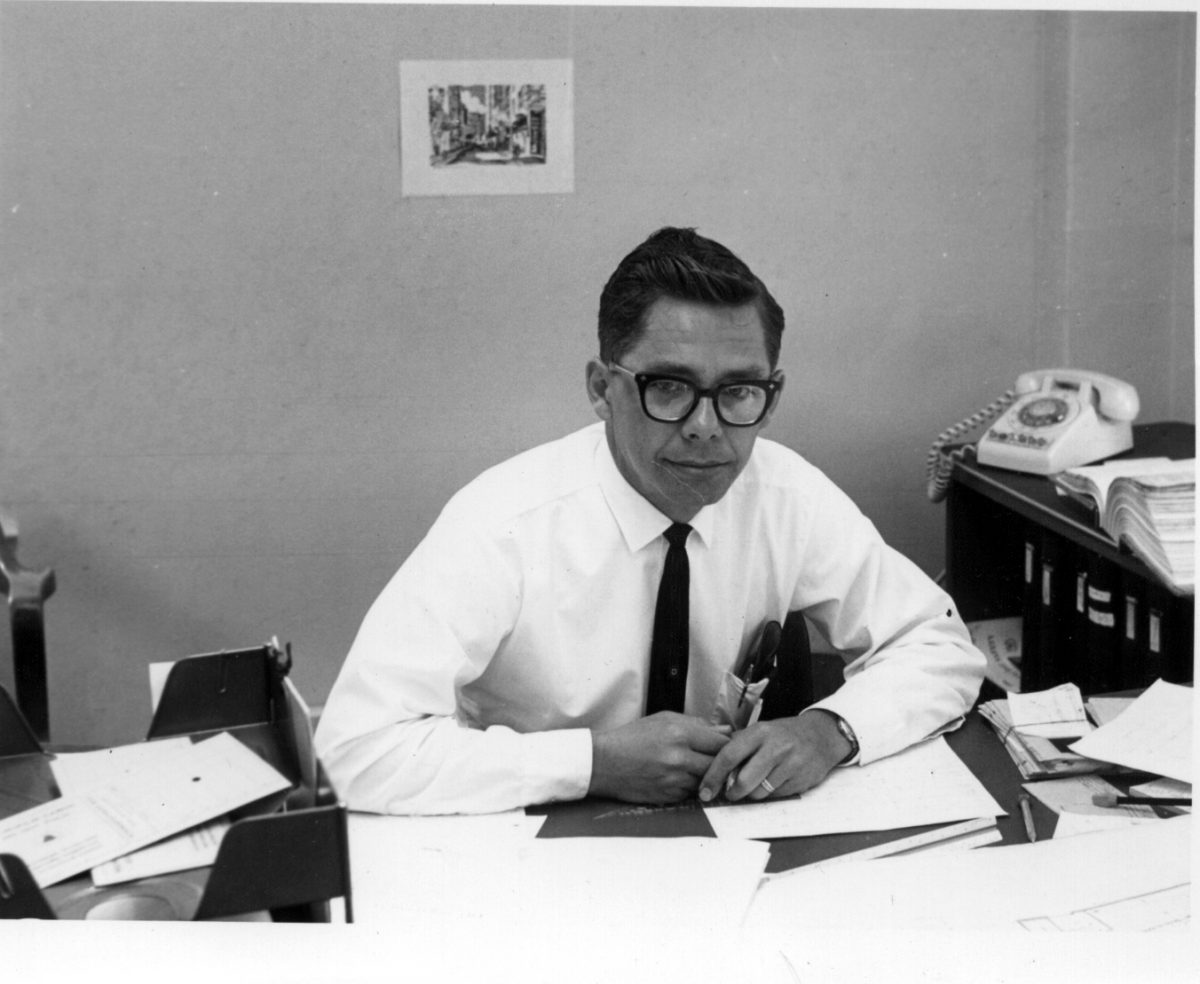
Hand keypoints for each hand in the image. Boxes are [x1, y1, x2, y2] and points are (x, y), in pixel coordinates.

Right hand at [589, 713, 732, 804]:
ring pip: (706, 781)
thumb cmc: (633, 737)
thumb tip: (725, 732)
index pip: (721, 743)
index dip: (728, 746)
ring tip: (698, 768)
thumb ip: (697, 725)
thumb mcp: (663, 720)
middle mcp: (679, 758)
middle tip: (722, 762)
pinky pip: (691, 793)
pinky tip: (681, 778)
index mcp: (680, 733)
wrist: (604, 762)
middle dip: (722, 764)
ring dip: (706, 776)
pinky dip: (691, 787)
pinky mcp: (668, 796)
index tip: (729, 748)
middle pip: (718, 765)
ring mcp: (674, 780)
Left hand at [697, 711, 849, 803]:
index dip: (713, 776)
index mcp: (760, 732)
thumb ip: (737, 745)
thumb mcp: (760, 730)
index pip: (729, 756)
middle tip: (731, 793)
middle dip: (733, 792)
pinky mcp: (802, 780)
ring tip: (757, 782)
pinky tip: (775, 781)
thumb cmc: (783, 735)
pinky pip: (776, 796)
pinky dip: (770, 794)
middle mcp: (776, 747)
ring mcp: (791, 764)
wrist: (821, 736)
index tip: (704, 791)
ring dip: (752, 794)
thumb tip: (710, 766)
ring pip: (760, 793)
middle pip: (744, 781)